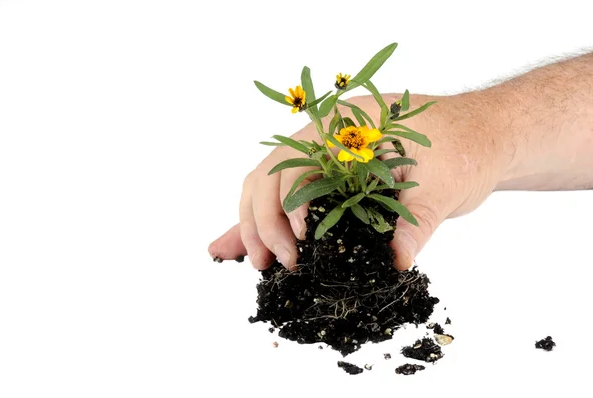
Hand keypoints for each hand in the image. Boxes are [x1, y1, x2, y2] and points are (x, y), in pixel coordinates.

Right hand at [208, 91, 509, 269]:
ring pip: (267, 186)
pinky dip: (264, 221)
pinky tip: (239, 245)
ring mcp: (324, 157)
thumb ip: (417, 221)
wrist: (483, 136)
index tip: (303, 244)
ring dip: (254, 224)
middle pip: (269, 176)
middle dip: (262, 222)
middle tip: (271, 265)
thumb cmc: (465, 146)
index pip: (297, 163)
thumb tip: (394, 261)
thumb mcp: (445, 182)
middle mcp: (325, 137)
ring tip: (257, 263)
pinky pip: (287, 197)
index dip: (290, 205)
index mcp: (346, 126)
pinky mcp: (331, 179)